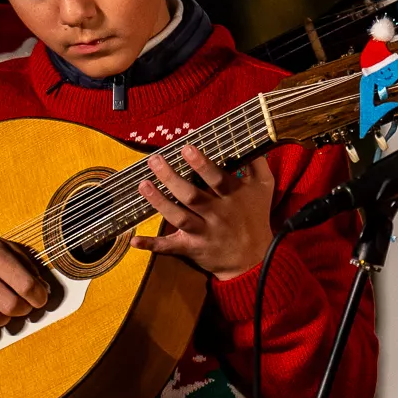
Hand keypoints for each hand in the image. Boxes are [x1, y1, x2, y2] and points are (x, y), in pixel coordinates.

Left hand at [133, 144, 275, 278]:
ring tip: (143, 185)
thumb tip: (252, 138)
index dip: (201, 164)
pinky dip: (152, 245)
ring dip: (159, 202)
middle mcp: (216, 214)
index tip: (186, 148)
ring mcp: (203, 232)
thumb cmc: (256, 216)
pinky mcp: (192, 248)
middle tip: (154, 161)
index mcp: (232, 196)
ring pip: (178, 217)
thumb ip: (257, 163)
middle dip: (171, 178)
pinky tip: (134, 240)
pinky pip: (170, 248)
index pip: (216, 178)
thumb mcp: (264, 187)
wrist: (254, 258)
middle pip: (191, 195)